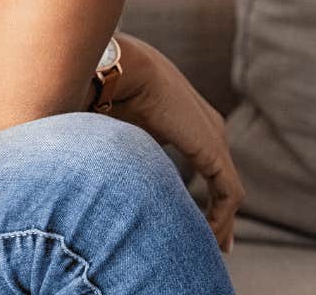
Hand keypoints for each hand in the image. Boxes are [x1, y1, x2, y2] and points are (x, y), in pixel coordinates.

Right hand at [100, 34, 243, 254]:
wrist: (113, 69)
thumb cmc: (99, 91)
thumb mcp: (110, 129)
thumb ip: (115, 151)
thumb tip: (88, 174)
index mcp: (180, 116)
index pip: (202, 158)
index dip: (198, 187)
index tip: (189, 217)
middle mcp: (204, 125)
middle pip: (220, 176)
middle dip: (219, 211)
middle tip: (215, 241)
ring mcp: (213, 136)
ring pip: (225, 189)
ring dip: (219, 221)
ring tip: (213, 247)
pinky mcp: (214, 150)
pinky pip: (227, 194)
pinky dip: (220, 218)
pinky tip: (207, 237)